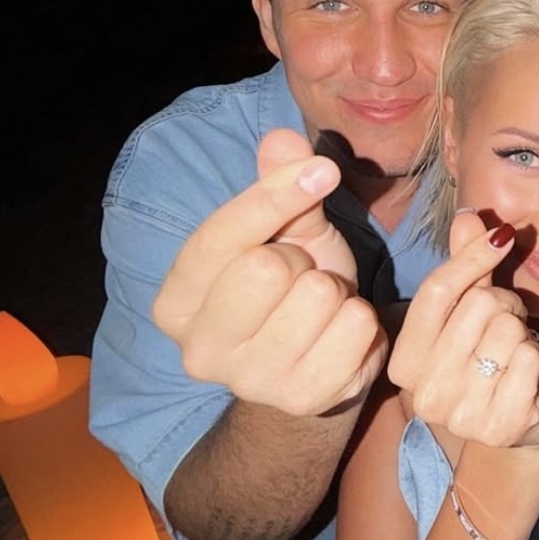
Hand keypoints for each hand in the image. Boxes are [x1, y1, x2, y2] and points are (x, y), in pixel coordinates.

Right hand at [153, 129, 386, 416]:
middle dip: (301, 260)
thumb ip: (276, 186)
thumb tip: (283, 139)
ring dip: (337, 292)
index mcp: (175, 304)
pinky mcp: (304, 400)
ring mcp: (252, 383)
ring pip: (319, 297)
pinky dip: (363, 322)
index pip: (221, 236)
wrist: (310, 371)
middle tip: (304, 277)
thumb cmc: (288, 293)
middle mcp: (200, 352)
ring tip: (324, 309)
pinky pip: (357, 330)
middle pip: (267, 268)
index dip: (275, 194)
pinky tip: (345, 335)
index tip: (321, 168)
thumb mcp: (280, 234)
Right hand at [387, 211, 538, 448]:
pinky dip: (537, 359)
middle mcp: (424, 393)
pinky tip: (527, 377)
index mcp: (404, 363)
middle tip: (509, 324)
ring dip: (522, 333)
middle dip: (505, 305)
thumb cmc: (489, 363)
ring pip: (508, 330)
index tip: (501, 239)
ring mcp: (460, 415)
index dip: (472, 258)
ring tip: (515, 352)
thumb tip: (468, 217)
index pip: (436, 292)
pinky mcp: (501, 426)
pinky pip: (530, 358)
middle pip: (478, 306)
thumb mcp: (471, 314)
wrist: (520, 429)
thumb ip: (466, 269)